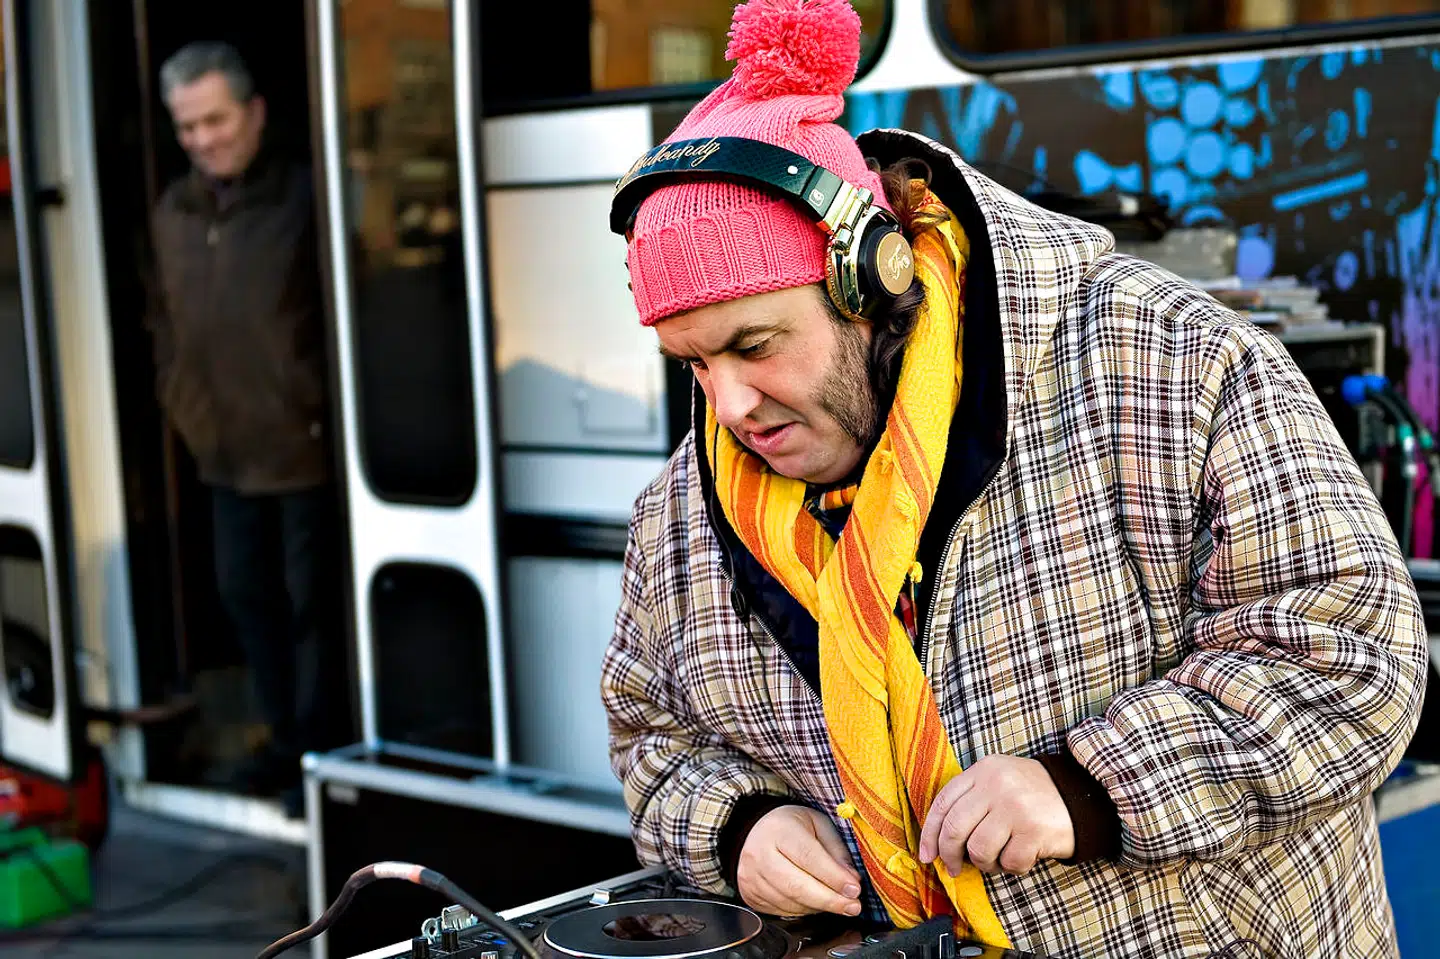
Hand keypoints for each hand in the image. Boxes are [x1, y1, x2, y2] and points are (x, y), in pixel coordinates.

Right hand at [736, 805, 862, 917]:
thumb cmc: (791, 827)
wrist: (757, 831)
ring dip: (819, 907)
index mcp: (778, 830)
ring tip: (837, 902)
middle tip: (853, 906)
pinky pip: (781, 911)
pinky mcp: (750, 894)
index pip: (808, 857)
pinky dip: (804, 910)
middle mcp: (759, 853)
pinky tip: (815, 901)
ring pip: (790, 902)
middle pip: (797, 886)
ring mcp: (752, 876)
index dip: (833, 876)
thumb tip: (851, 880)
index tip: (854, 889)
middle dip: (830, 900)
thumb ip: (836, 850)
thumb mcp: (818, 824)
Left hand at [917, 755, 1074, 876]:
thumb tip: (937, 841)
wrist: (1082, 794)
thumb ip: (970, 800)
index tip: (927, 856)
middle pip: (954, 829)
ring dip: (985, 864)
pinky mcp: (1034, 830)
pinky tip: (1023, 856)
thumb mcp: (999, 781)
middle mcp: (996, 785)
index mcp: (982, 770)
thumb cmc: (1032, 795)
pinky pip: (1009, 863)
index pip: (942, 804)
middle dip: (949, 856)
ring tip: (998, 858)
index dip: (929, 834)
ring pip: (979, 850)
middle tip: (954, 869)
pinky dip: (1012, 867)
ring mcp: (1015, 807)